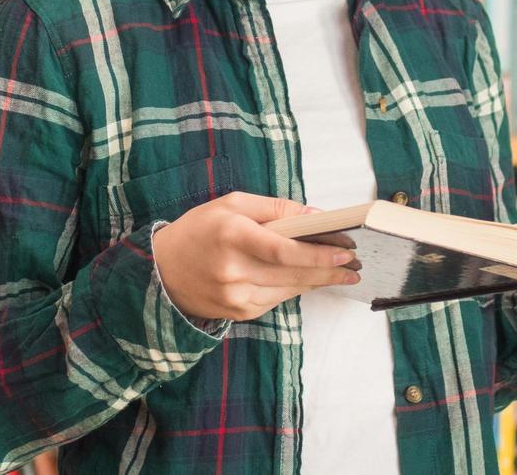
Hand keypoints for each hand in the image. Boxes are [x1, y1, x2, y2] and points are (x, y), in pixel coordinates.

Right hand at [153, 192, 359, 321]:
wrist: (161, 270)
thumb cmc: (199, 229)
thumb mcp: (232, 204)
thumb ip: (275, 208)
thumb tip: (315, 217)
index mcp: (232, 235)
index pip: (284, 249)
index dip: (320, 253)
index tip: (347, 250)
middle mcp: (233, 269)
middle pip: (293, 272)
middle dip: (329, 270)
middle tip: (355, 265)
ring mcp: (234, 296)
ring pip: (289, 289)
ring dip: (317, 281)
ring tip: (343, 273)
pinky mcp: (237, 313)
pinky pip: (276, 300)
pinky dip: (295, 289)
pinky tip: (310, 280)